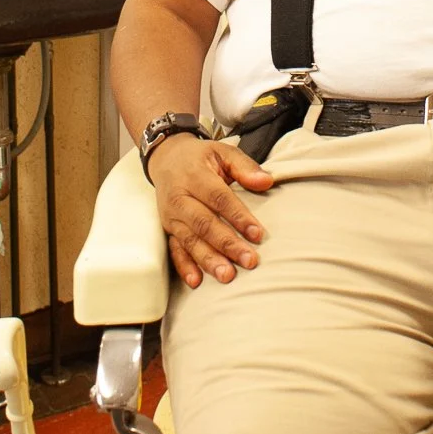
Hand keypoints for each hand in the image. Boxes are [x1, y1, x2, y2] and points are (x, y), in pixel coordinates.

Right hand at [147, 135, 273, 287]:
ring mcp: (172, 216)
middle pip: (205, 224)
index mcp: (195, 176)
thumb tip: (266, 182)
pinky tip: (196, 281)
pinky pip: (175, 250)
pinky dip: (184, 266)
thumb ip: (244, 166)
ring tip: (227, 275)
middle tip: (249, 261)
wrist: (166, 158)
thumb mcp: (222, 152)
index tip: (258, 234)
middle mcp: (180, 198)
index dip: (238, 217)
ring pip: (190, 240)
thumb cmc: (200, 158)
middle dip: (227, 244)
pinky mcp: (168, 229)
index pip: (219, 198)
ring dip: (209, 260)